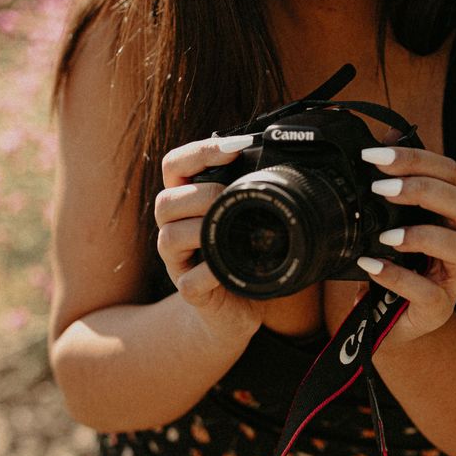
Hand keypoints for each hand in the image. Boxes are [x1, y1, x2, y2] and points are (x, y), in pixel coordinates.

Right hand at [155, 135, 263, 340]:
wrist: (242, 307)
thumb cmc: (247, 254)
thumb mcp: (253, 217)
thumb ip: (256, 191)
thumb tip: (290, 161)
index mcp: (189, 201)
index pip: (176, 165)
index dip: (199, 152)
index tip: (236, 148)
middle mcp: (175, 227)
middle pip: (166, 200)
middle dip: (200, 194)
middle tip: (230, 196)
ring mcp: (178, 260)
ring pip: (169, 236)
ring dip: (200, 230)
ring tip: (229, 231)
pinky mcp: (188, 290)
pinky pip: (188, 280)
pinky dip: (209, 274)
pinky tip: (227, 270)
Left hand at [356, 142, 455, 348]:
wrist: (379, 320)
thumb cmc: (389, 261)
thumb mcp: (384, 220)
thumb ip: (388, 185)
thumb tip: (384, 137)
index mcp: (450, 212)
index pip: (450, 174)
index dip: (417, 159)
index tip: (375, 155)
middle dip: (425, 190)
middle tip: (381, 188)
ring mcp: (454, 277)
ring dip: (425, 236)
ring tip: (386, 236)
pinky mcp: (439, 309)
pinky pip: (430, 294)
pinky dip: (401, 278)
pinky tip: (373, 266)